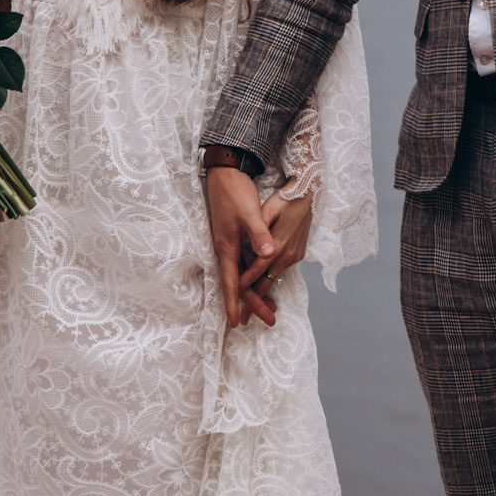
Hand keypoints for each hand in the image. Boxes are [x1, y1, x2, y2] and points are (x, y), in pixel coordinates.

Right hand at [205, 165, 275, 328]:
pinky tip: (263, 281)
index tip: (237, 322)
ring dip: (255, 292)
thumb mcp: (249, 213)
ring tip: (271, 307)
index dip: (234, 303)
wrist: (225, 173)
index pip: (231, 282)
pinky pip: (244, 265)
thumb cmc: (235, 192)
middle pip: (239, 284)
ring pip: (242, 276)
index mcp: (227, 246)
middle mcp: (226, 249)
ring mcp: (230, 244)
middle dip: (253, 303)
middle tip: (270, 319)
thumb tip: (269, 255)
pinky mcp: (235, 238)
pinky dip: (254, 276)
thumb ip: (259, 234)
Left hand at [239, 191, 312, 319]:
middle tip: (242, 320)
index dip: (242, 286)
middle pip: (265, 283)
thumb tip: (263, 252)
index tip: (231, 301)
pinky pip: (280, 270)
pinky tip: (263, 287)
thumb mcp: (269, 210)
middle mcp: (287, 255)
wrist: (307, 193)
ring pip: (273, 278)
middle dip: (253, 303)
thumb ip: (261, 232)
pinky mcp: (299, 254)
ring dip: (262, 293)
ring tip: (252, 309)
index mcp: (277, 246)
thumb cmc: (283, 199)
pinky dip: (270, 279)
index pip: (255, 271)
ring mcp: (294, 256)